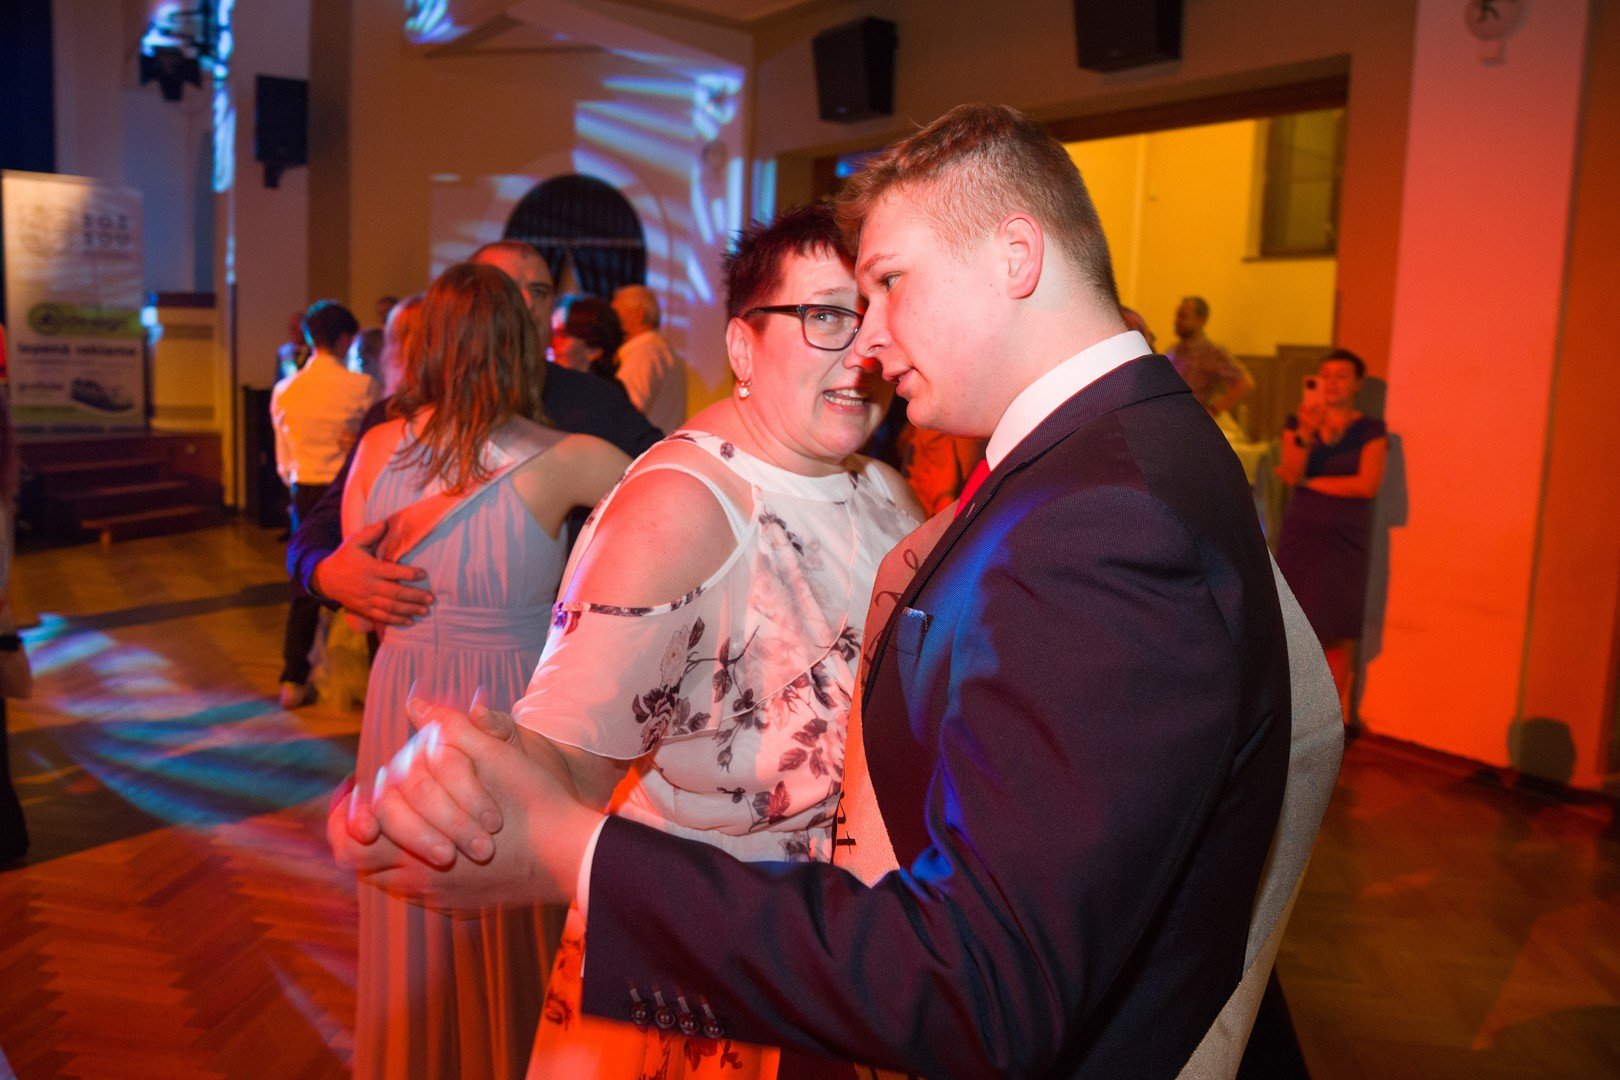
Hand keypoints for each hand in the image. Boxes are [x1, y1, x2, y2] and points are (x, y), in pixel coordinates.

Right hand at [311, 519, 432, 625]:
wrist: (325, 579)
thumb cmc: (344, 557)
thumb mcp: (354, 542)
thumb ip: (371, 532)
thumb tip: (386, 522)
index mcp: (369, 568)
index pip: (392, 572)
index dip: (409, 574)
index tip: (424, 574)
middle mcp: (368, 585)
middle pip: (395, 592)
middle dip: (414, 596)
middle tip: (431, 598)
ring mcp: (366, 599)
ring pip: (391, 607)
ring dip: (409, 609)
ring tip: (425, 610)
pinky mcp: (364, 609)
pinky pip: (382, 617)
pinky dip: (396, 620)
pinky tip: (410, 621)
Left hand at [333, 697, 601, 912]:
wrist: (574, 855)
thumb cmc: (534, 803)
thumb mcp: (495, 755)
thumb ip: (450, 728)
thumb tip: (416, 701)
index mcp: (417, 847)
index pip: (350, 844)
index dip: (345, 819)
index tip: (355, 802)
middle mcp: (422, 882)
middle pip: (363, 866)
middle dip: (362, 836)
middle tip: (371, 813)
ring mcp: (441, 899)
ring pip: (392, 881)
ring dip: (391, 851)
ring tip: (407, 823)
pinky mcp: (461, 907)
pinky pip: (422, 893)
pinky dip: (419, 868)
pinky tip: (440, 842)